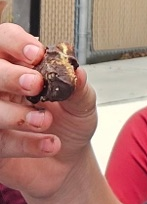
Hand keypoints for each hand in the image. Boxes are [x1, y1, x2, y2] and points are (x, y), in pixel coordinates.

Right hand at [0, 24, 97, 197]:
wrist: (69, 163)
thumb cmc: (70, 125)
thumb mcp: (82, 105)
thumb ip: (79, 88)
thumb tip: (76, 72)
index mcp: (19, 67)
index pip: (4, 40)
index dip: (14, 42)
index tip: (36, 54)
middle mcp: (2, 88)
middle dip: (10, 75)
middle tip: (35, 85)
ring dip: (16, 114)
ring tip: (45, 121)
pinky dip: (24, 144)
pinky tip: (49, 145)